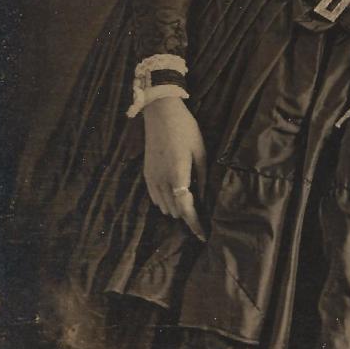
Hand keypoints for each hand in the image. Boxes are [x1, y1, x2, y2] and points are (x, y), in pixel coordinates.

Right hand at [143, 96, 207, 240]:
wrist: (160, 113)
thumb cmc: (185, 129)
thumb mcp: (200, 151)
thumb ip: (202, 177)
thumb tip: (204, 198)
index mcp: (178, 174)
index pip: (186, 207)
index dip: (194, 223)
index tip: (203, 235)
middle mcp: (162, 179)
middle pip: (175, 210)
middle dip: (188, 215)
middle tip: (202, 216)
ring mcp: (151, 177)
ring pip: (164, 206)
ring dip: (177, 209)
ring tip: (190, 206)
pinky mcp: (146, 174)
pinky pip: (155, 198)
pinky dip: (165, 202)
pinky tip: (175, 197)